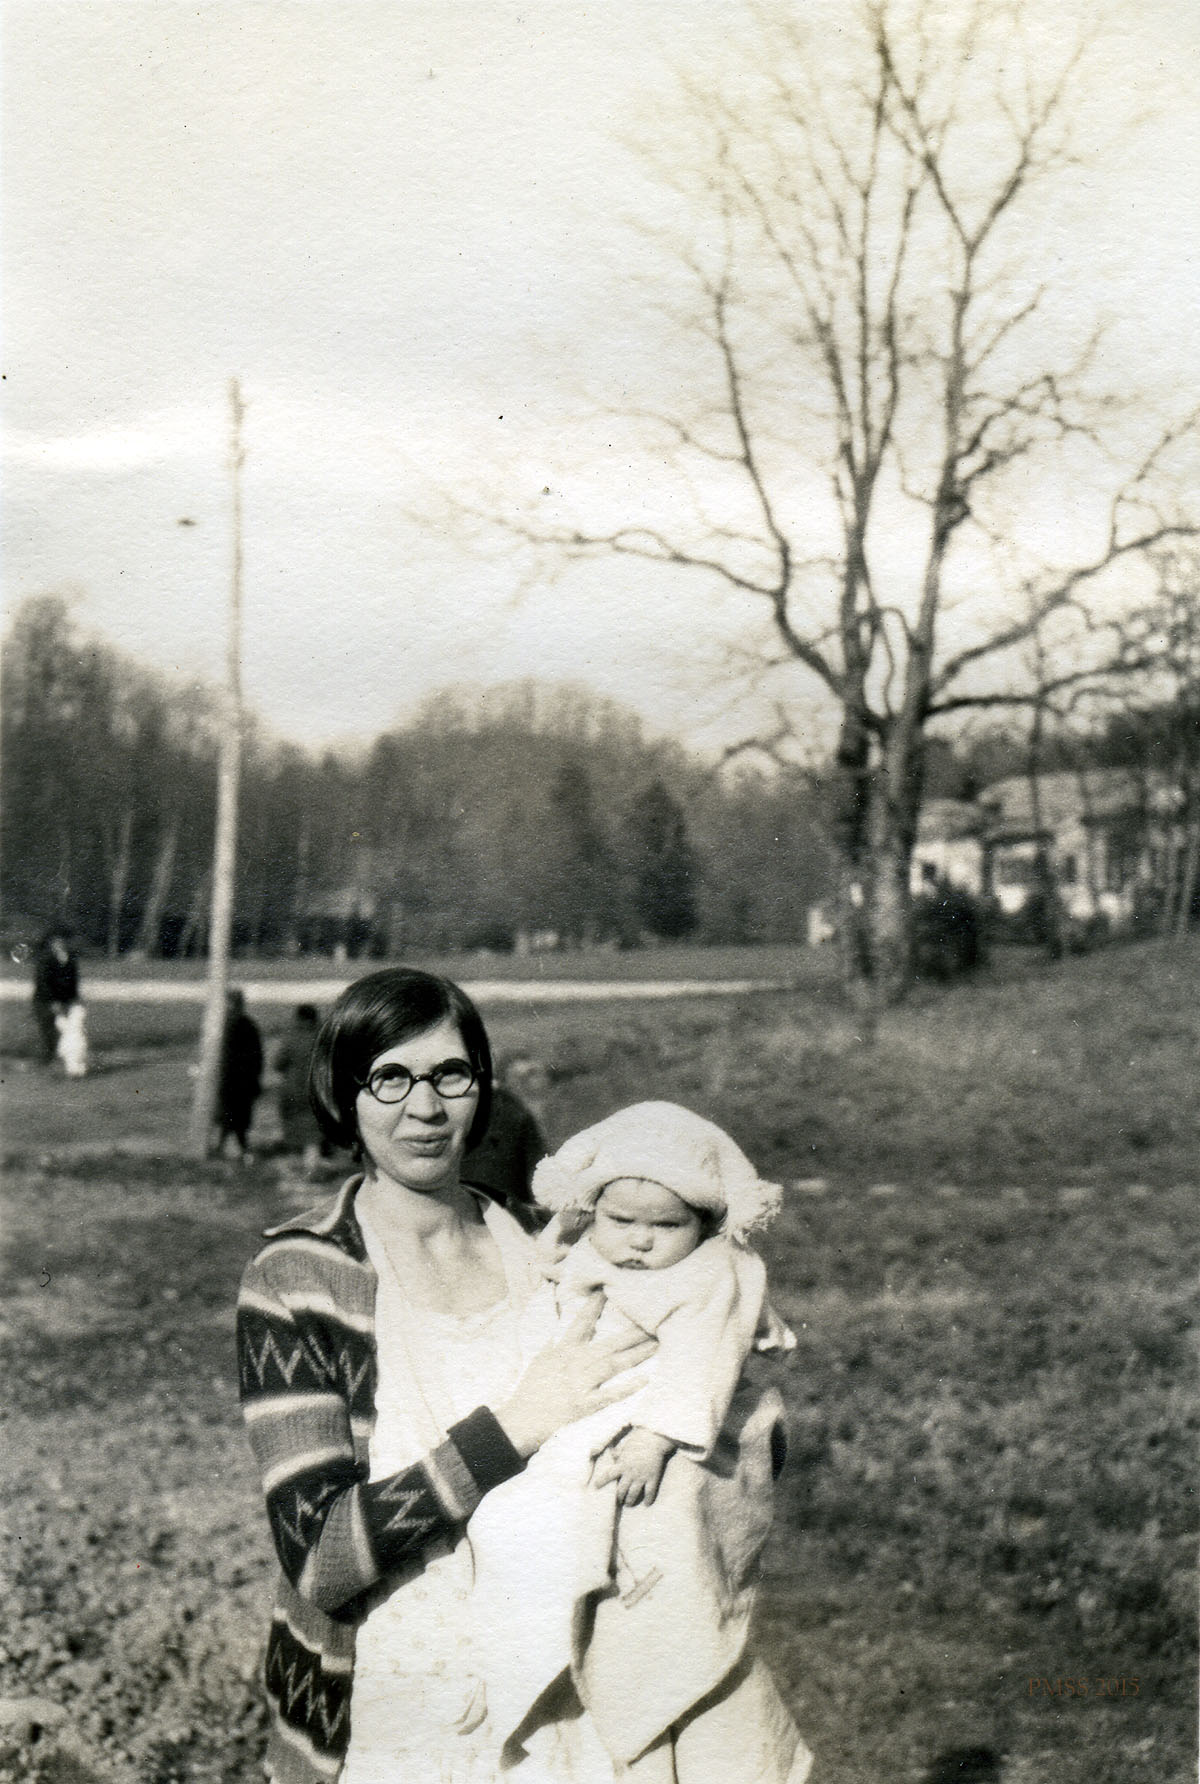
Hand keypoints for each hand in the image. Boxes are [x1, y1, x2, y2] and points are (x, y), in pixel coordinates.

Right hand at [496, 1297, 655, 1458]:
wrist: (522, 1419)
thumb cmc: (530, 1389)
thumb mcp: (539, 1360)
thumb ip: (553, 1345)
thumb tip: (559, 1333)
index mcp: (564, 1350)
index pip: (581, 1322)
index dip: (594, 1306)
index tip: (607, 1290)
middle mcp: (575, 1363)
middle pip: (610, 1344)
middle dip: (633, 1332)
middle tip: (654, 1321)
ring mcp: (581, 1383)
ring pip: (614, 1364)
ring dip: (637, 1354)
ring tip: (657, 1344)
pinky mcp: (585, 1404)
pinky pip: (610, 1394)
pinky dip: (627, 1387)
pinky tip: (645, 1379)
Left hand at [590, 1427, 676, 1505]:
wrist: (654, 1440)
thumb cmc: (638, 1440)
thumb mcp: (625, 1446)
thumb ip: (618, 1453)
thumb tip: (611, 1454)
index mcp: (622, 1464)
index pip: (608, 1475)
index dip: (601, 1481)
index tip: (595, 1487)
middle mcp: (630, 1473)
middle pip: (621, 1490)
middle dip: (619, 1497)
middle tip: (619, 1500)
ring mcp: (641, 1477)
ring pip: (633, 1494)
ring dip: (630, 1501)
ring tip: (628, 1504)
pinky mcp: (652, 1478)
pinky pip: (649, 1493)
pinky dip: (648, 1499)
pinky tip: (647, 1504)